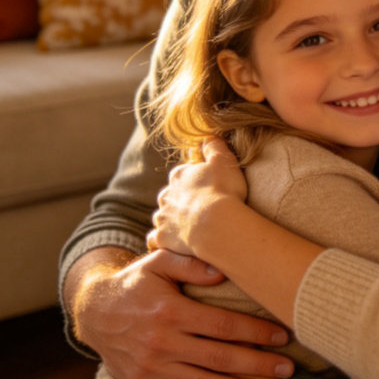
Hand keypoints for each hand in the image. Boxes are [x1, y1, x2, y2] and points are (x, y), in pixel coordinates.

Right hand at [69, 246, 292, 378]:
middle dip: (257, 365)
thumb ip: (190, 263)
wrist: (93, 311)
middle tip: (288, 370)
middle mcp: (162, 343)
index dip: (255, 331)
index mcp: (171, 312)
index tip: (282, 335)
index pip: (222, 325)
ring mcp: (152, 368)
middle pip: (218, 358)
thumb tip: (223, 270)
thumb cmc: (136, 282)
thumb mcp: (159, 261)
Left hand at [148, 137, 248, 255]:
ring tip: (189, 227)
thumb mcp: (224, 160)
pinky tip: (171, 243)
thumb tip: (208, 136)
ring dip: (171, 220)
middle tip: (200, 208)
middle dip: (181, 200)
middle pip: (170, 196)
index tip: (209, 189)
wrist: (216, 224)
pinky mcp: (162, 238)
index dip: (196, 181)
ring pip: (162, 216)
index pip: (183, 175)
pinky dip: (161, 239)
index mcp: (179, 175)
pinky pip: (154, 238)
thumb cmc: (222, 190)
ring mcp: (162, 217)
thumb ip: (214, 145)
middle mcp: (166, 195)